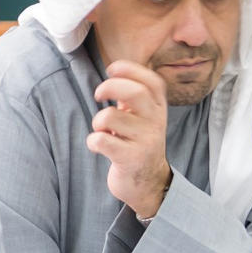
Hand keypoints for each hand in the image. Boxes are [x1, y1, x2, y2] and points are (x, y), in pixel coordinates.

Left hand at [87, 60, 171, 218]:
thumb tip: (116, 70)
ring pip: (109, 117)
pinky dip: (93, 142)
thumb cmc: (138, 144)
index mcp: (158, 109)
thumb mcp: (144, 118)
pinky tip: (100, 147)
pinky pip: (100, 140)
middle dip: (109, 88)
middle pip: (135, 92)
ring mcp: (145, 141)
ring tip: (103, 131)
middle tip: (99, 96)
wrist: (149, 183)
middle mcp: (156, 122)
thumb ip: (135, 96)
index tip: (112, 70)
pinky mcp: (131, 158)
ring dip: (97, 122)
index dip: (130, 69)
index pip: (152, 81)